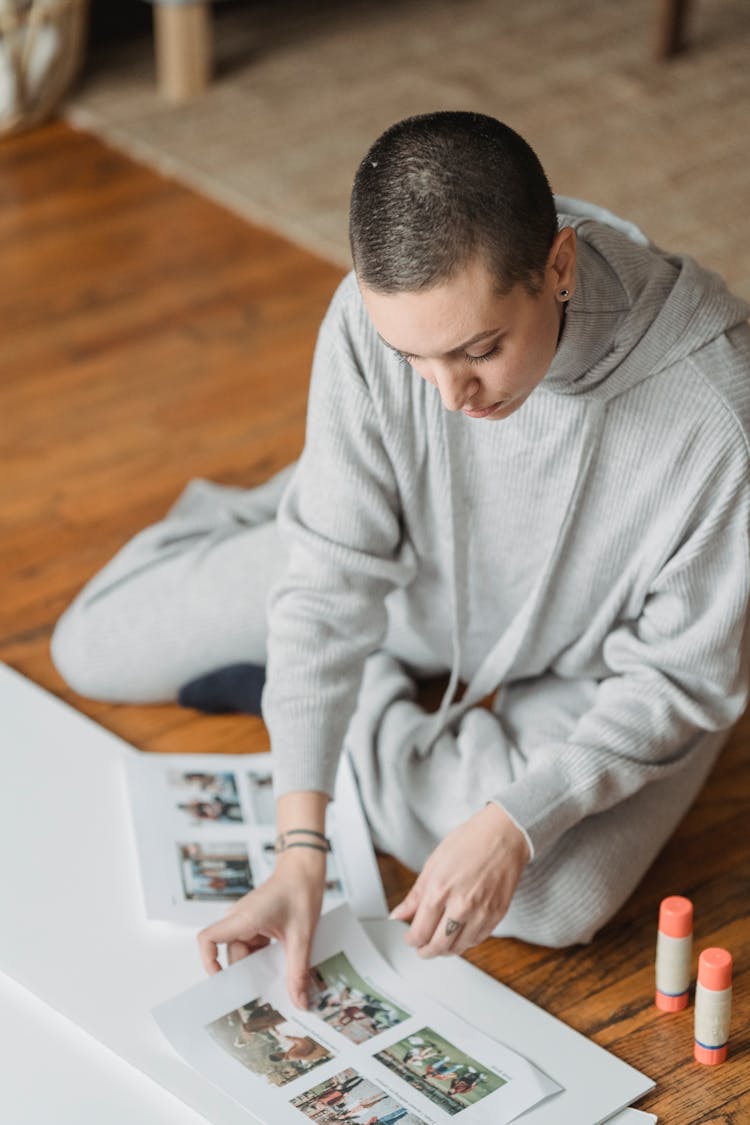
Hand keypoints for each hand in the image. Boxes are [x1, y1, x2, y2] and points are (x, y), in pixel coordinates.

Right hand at [197, 847, 326, 1006]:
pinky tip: (280, 966)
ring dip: (258, 967)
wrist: (305, 871)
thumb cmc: (300, 893)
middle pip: (231, 955)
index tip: (222, 981)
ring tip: (278, 982)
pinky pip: (253, 947)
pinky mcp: (254, 924)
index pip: (208, 939)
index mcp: (243, 918)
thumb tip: (300, 1003)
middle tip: (264, 995)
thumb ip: (298, 971)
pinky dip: (264, 958)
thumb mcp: (301, 937)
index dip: (208, 962)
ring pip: (243, 954)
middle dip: (246, 975)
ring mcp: (246, 921)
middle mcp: (239, 919)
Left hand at [389, 802, 529, 956]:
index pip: (420, 932)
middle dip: (426, 951)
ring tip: (439, 943)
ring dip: (446, 950)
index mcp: (440, 890)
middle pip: (438, 945)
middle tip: (421, 948)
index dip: (411, 940)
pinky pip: (478, 940)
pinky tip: (460, 935)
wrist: (504, 835)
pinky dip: (466, 943)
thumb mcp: (434, 863)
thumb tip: (398, 914)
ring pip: (459, 947)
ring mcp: (481, 912)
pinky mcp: (497, 915)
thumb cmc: (469, 842)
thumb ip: (415, 895)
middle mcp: (461, 905)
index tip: (410, 939)